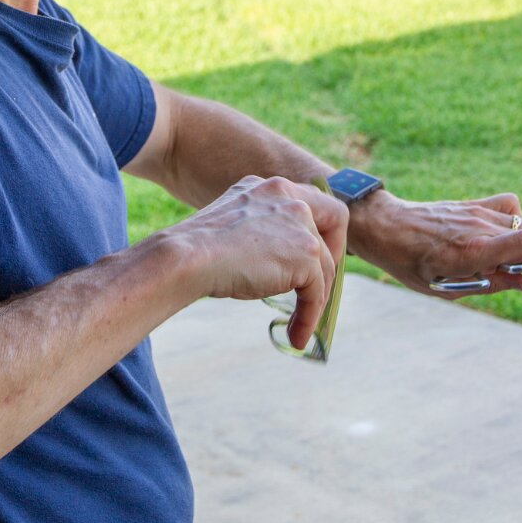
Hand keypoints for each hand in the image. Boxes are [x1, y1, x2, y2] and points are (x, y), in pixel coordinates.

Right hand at [170, 175, 348, 347]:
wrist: (187, 258)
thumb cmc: (197, 251)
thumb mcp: (234, 227)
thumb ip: (260, 231)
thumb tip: (275, 260)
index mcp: (269, 187)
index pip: (312, 200)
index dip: (320, 228)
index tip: (311, 255)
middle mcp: (288, 196)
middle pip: (334, 219)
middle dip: (333, 253)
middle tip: (319, 283)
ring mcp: (300, 223)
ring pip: (323, 265)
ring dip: (316, 298)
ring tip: (299, 325)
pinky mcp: (306, 254)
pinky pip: (317, 292)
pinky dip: (310, 316)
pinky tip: (296, 335)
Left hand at [349, 191, 521, 298]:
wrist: (384, 228)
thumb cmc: (409, 264)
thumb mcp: (447, 288)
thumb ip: (491, 285)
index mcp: (473, 250)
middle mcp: (479, 226)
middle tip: (520, 283)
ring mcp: (476, 211)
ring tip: (504, 264)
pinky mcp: (471, 203)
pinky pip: (508, 206)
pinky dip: (515, 222)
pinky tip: (498, 239)